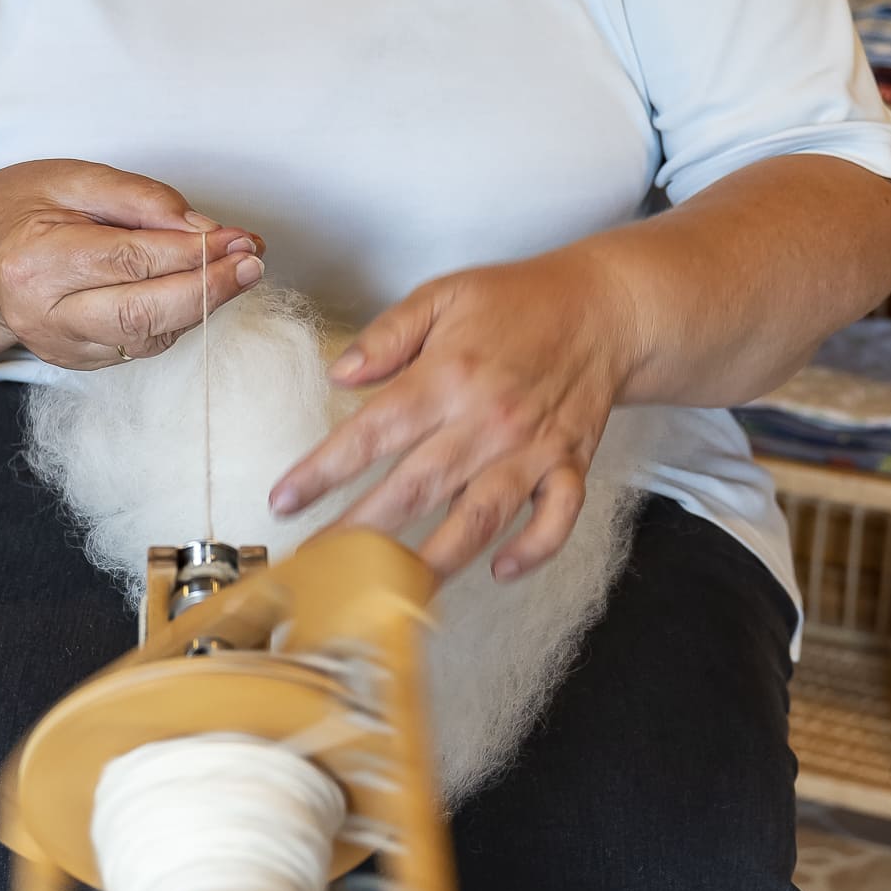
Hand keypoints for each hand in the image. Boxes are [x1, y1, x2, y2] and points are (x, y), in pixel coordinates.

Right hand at [0, 159, 261, 367]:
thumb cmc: (23, 206)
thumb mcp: (73, 178)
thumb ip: (139, 198)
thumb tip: (202, 227)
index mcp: (33, 262)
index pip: (130, 261)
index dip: (193, 252)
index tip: (240, 238)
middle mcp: (42, 316)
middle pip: (143, 314)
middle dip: (208, 289)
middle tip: (253, 262)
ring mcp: (60, 348)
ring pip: (149, 337)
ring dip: (201, 305)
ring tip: (236, 269)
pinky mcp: (78, 363)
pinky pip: (142, 345)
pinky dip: (177, 318)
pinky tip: (196, 289)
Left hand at [269, 246, 634, 580]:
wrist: (605, 309)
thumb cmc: (519, 302)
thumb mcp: (443, 296)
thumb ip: (388, 333)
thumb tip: (339, 372)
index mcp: (447, 376)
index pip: (371, 432)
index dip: (323, 470)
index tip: (285, 500)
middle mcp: (487, 420)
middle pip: (414, 488)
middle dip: (360, 533)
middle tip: (318, 566)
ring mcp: (531, 449)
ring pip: (480, 517)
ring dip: (436, 560)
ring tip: (394, 594)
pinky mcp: (569, 465)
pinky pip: (555, 520)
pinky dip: (532, 549)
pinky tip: (501, 570)